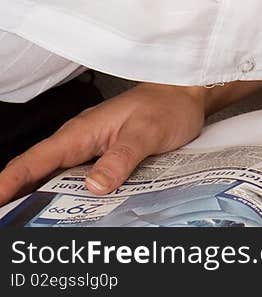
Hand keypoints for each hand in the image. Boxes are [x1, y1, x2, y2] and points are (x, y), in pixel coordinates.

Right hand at [0, 83, 207, 204]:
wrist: (186, 94)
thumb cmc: (167, 105)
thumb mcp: (146, 132)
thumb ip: (121, 157)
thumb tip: (94, 186)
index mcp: (82, 131)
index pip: (35, 160)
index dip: (10, 181)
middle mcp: (80, 141)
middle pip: (37, 173)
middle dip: (17, 197)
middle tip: (9, 222)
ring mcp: (90, 150)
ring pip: (55, 179)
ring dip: (40, 200)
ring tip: (27, 224)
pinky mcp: (102, 158)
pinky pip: (76, 181)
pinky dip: (65, 198)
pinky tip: (68, 216)